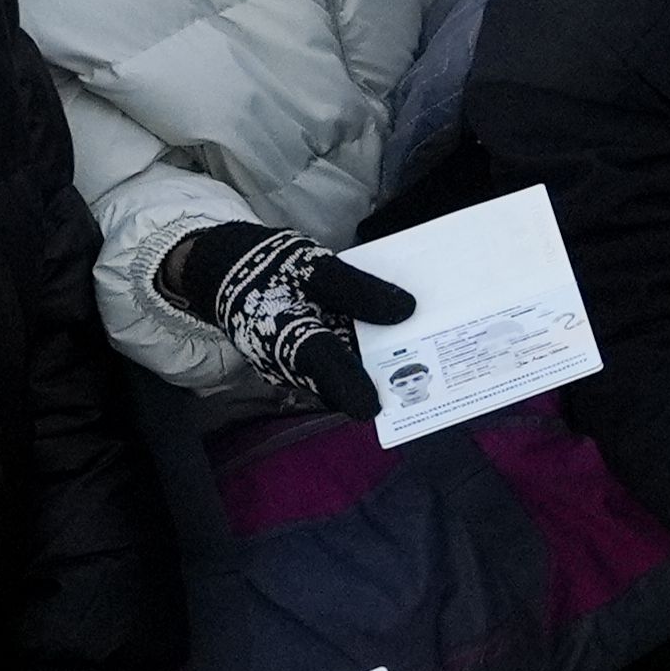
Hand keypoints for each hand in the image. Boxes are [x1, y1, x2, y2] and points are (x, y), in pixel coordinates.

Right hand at [158, 222, 415, 416]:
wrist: (228, 271)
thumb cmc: (270, 268)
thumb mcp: (315, 268)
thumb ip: (358, 291)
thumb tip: (407, 310)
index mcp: (291, 341)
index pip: (328, 372)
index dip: (356, 389)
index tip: (384, 403)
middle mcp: (295, 366)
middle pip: (348, 380)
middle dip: (390, 376)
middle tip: (441, 363)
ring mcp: (302, 369)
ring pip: (350, 374)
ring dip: (387, 364)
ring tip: (436, 346)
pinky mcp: (310, 362)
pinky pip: (345, 363)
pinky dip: (372, 353)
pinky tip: (406, 335)